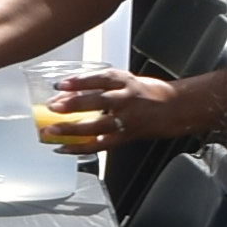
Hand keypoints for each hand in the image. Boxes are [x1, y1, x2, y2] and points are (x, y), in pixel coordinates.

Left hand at [54, 67, 196, 146]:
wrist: (175, 109)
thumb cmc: (146, 93)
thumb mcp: (125, 81)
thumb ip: (99, 85)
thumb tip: (67, 92)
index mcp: (126, 81)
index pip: (101, 78)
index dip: (80, 81)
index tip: (61, 84)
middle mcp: (126, 99)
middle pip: (99, 101)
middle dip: (74, 105)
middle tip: (53, 107)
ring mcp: (126, 120)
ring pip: (97, 126)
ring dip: (72, 130)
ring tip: (52, 132)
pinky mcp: (125, 137)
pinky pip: (100, 145)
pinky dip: (79, 148)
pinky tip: (63, 148)